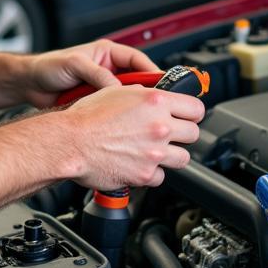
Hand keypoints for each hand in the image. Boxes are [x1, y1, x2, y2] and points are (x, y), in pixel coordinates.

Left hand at [24, 38, 158, 107]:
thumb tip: (118, 88)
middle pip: (136, 82)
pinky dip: (117, 117)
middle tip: (155, 106)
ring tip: (138, 117)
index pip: (138, 61)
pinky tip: (121, 125)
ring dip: (130, 107)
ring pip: (125, 99)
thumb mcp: (74, 64)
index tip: (162, 85)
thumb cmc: (48, 67)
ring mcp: (102, 87)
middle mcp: (108, 70)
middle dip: (144, 93)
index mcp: (107, 53)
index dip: (152, 73)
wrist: (29, 85)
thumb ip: (97, 74)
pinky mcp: (96, 104)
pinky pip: (113, 110)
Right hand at [61, 84, 204, 190]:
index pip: (196, 108)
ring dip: (171, 154)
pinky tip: (140, 163)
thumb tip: (159, 97)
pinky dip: (152, 172)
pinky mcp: (145, 174)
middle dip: (183, 133)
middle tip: (170, 133)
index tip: (188, 116)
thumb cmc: (87, 116)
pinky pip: (161, 176)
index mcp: (155, 101)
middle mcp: (159, 126)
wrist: (70, 142)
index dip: (192, 112)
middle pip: (193, 133)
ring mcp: (154, 152)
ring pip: (183, 158)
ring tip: (155, 150)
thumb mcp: (118, 91)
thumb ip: (145, 94)